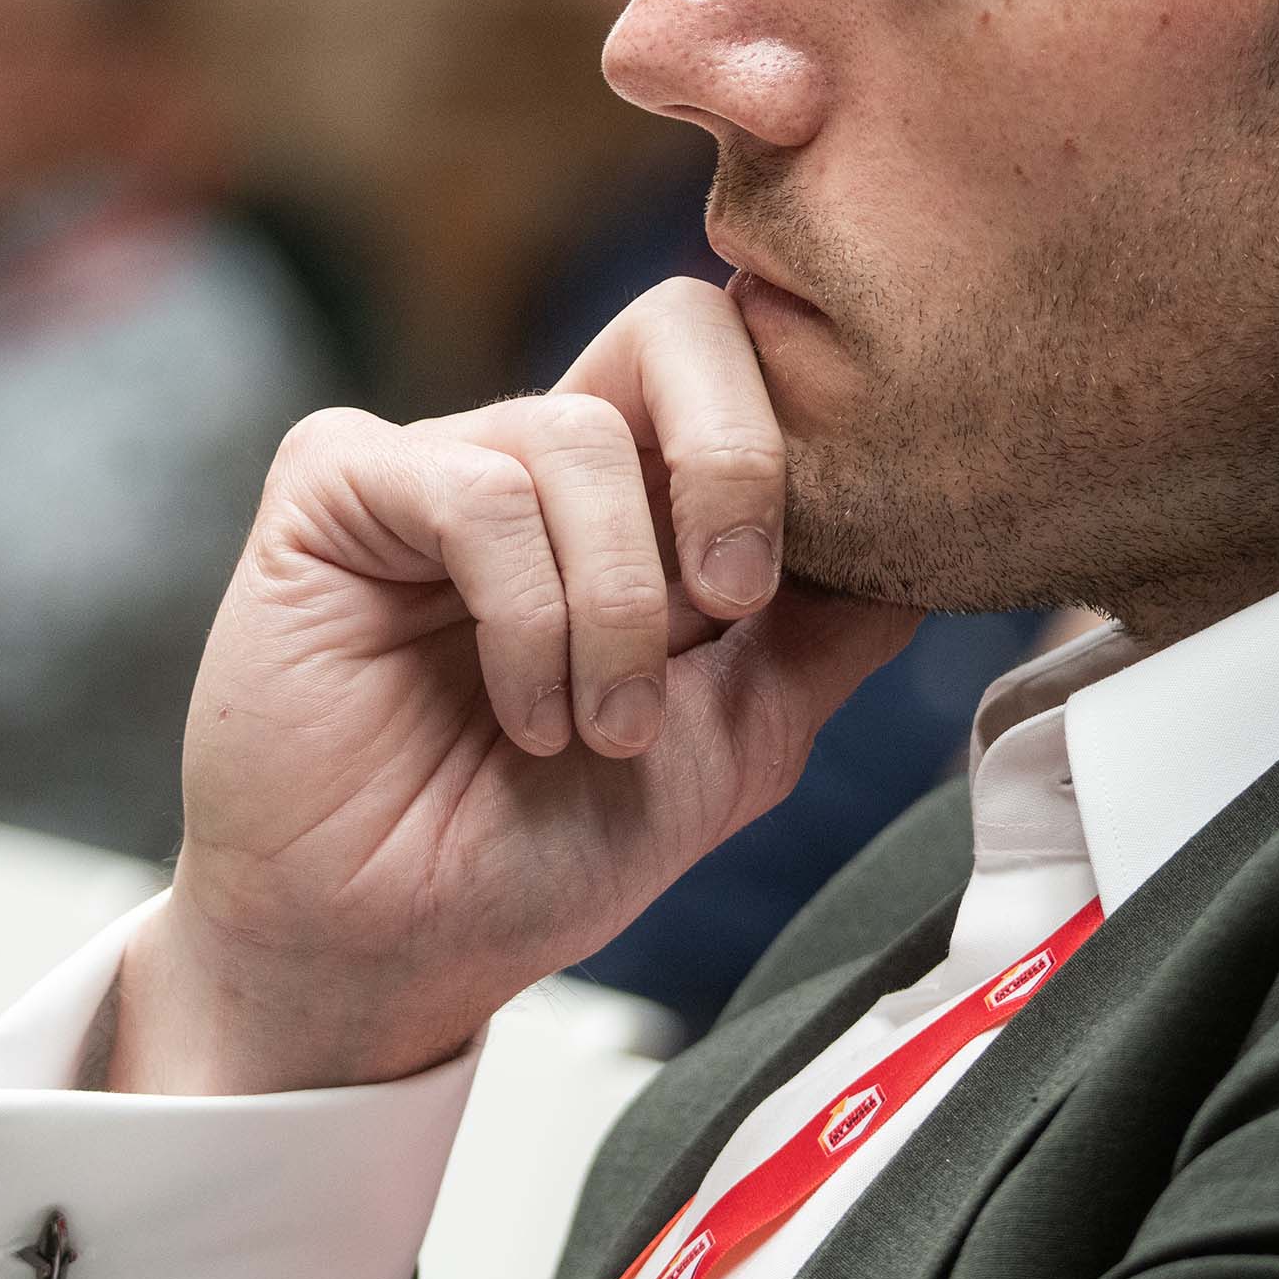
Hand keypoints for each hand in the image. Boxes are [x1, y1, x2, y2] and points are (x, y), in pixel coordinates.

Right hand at [112, 278, 919, 1094]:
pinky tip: (521, 712)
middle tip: (730, 604)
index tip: (789, 598)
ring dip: (615, 613)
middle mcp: (542, 454)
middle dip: (736, 461)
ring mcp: (436, 458)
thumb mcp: (739, 738)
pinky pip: (474, 487)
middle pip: (675, 325)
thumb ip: (831, 630)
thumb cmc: (544, 848)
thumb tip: (941, 535)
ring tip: (595, 732)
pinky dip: (525, 615)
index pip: (744, 366)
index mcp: (640, 496)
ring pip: (581, 439)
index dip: (799, 447)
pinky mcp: (337, 486)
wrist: (400, 953)